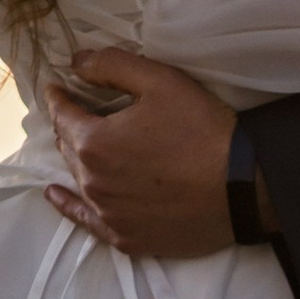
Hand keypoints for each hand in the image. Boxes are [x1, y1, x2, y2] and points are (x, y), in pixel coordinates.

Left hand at [44, 50, 241, 259]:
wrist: (242, 187)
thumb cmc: (203, 130)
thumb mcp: (160, 82)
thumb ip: (112, 66)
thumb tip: (76, 63)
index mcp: (94, 142)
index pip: (63, 115)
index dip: (59, 97)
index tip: (57, 87)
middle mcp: (92, 181)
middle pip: (69, 147)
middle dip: (71, 126)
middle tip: (82, 112)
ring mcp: (108, 213)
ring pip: (79, 178)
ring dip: (78, 158)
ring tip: (80, 143)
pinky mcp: (126, 236)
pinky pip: (85, 220)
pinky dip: (68, 205)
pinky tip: (56, 195)